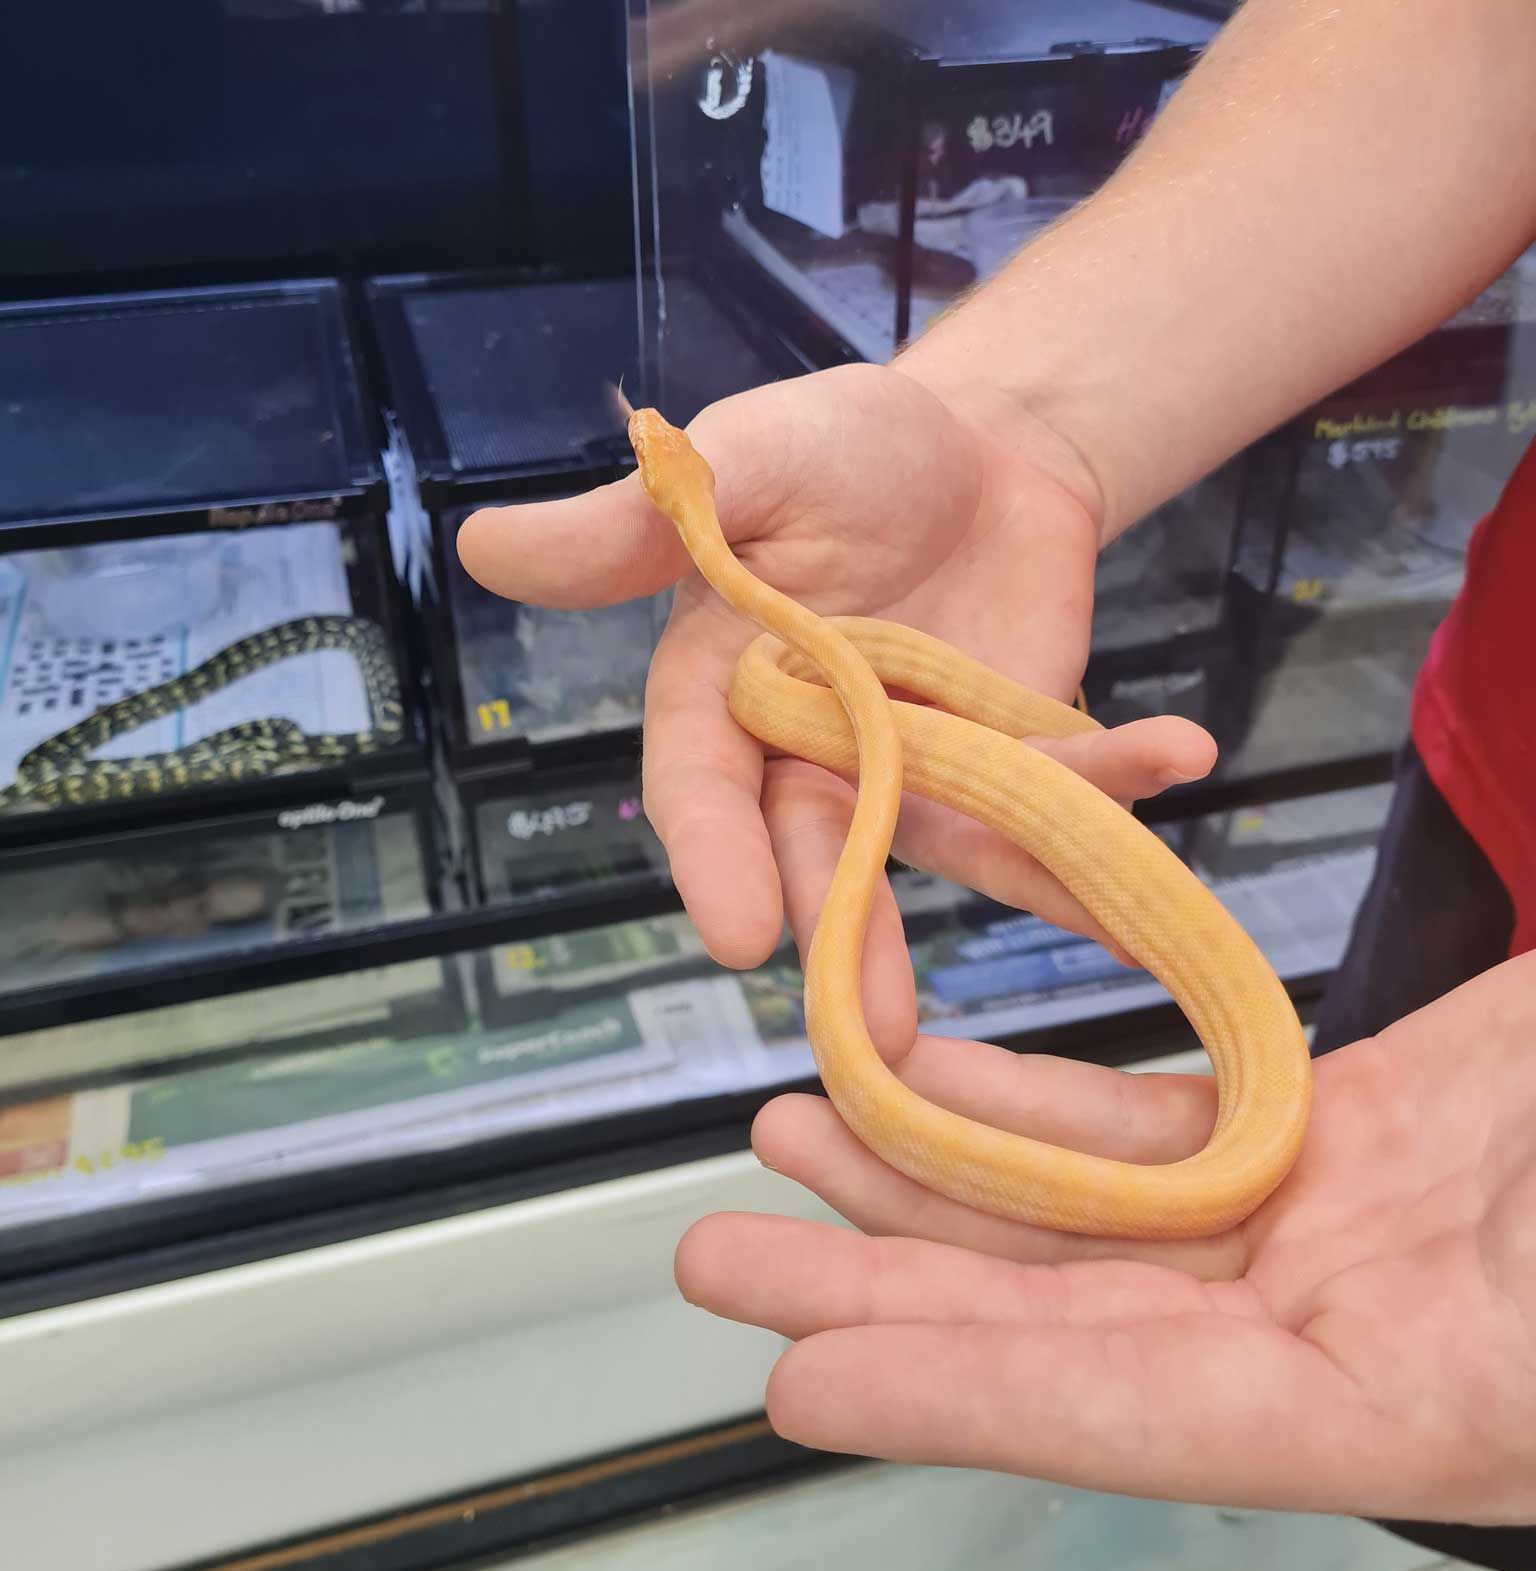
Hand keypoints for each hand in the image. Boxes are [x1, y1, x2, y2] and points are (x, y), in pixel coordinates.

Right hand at [457, 364, 1216, 983]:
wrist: (983, 446)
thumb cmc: (844, 448)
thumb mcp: (749, 460)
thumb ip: (641, 522)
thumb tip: (485, 544)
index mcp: (724, 694)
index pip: (701, 790)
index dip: (716, 860)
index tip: (738, 933)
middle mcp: (811, 757)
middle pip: (820, 852)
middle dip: (846, 931)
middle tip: (877, 1030)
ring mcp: (918, 775)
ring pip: (941, 854)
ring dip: (998, 893)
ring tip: (1073, 930)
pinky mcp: (1012, 770)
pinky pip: (1059, 797)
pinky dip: (1118, 784)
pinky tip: (1179, 754)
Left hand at [675, 955, 1535, 1524]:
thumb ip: (1486, 1352)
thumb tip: (1381, 1377)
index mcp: (1433, 1405)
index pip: (1162, 1420)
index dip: (981, 1407)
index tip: (809, 1384)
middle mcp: (1355, 1334)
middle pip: (1078, 1323)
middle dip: (892, 1294)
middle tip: (720, 1263)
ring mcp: (1340, 1229)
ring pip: (1089, 1214)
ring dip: (926, 1179)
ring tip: (785, 1141)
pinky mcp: (1340, 1133)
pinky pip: (1150, 1123)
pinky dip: (1027, 1105)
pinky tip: (916, 1076)